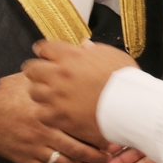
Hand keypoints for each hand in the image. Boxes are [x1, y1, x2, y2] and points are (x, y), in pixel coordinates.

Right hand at [0, 73, 106, 162]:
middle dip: (95, 156)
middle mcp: (45, 130)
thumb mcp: (33, 79)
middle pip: (77, 148)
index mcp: (51, 111)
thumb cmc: (7, 91)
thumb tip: (78, 54)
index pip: (81, 125)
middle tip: (108, 158)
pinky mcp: (23, 157)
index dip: (98, 133)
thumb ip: (55, 76)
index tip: (110, 136)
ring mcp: (34, 146)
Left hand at [23, 40, 138, 144]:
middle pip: (31, 69)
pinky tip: (56, 111)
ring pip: (33, 91)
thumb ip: (94, 50)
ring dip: (41, 91)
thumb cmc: (125, 79)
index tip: (46, 55)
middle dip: (37, 70)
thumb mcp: (112, 56)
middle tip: (45, 75)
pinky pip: (41, 113)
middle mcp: (59, 75)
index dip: (44, 51)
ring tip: (51, 95)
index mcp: (71, 56)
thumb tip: (84, 45)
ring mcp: (57, 97)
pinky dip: (47, 112)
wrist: (131, 106)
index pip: (44, 47)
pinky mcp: (59, 117)